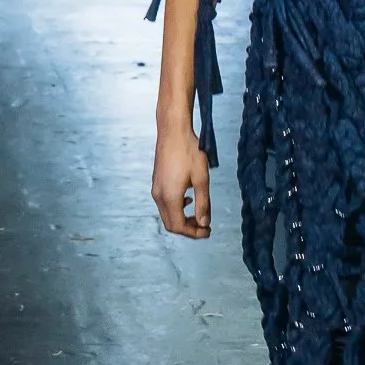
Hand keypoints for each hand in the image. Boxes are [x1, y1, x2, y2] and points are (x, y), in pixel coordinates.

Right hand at [152, 123, 211, 237]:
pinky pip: (164, 204)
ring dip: (182, 219)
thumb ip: (203, 204)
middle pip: (171, 224)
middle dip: (188, 229)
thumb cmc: (189, 151)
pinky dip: (176, 209)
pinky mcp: (156, 182)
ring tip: (199, 215)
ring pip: (167, 214)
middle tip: (205, 227)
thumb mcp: (201, 178)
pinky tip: (188, 200)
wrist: (173, 130)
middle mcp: (158, 196)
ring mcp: (155, 189)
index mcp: (169, 197)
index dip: (194, 233)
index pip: (179, 226)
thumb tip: (204, 223)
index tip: (208, 231)